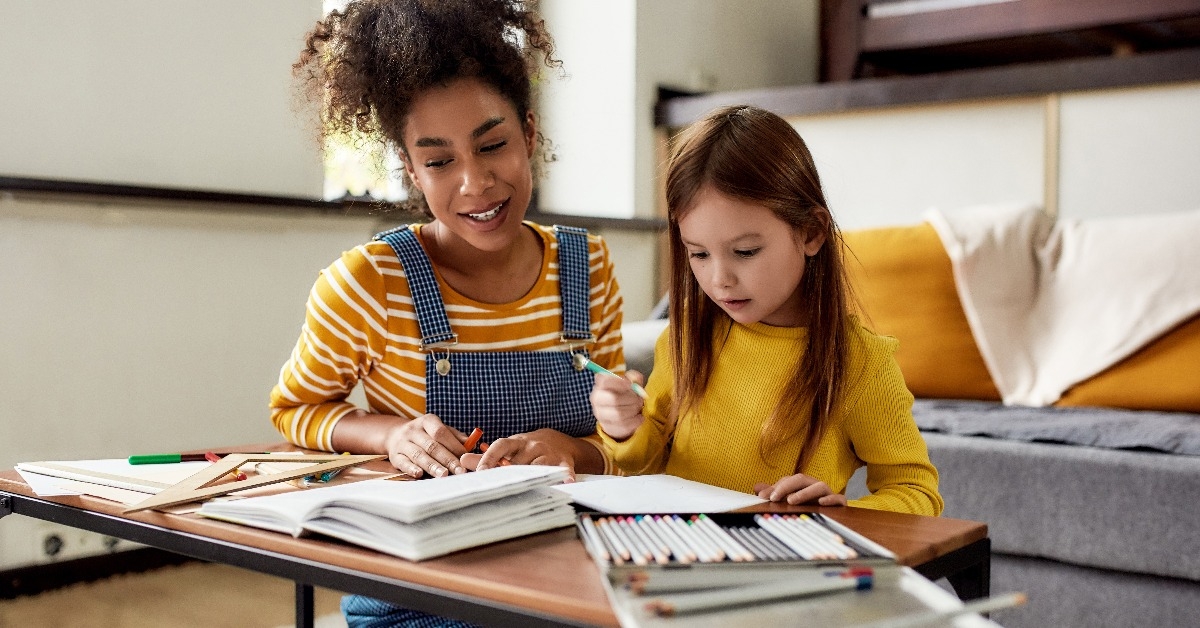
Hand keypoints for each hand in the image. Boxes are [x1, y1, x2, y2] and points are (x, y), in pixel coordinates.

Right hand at [381, 413, 469, 478]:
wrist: (395, 434)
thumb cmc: (425, 435)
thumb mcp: (439, 429)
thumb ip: (456, 437)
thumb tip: (473, 444)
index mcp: (427, 421)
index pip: (441, 432)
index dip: (454, 446)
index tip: (466, 458)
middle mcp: (413, 430)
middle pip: (432, 446)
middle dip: (447, 460)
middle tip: (460, 471)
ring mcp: (402, 443)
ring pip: (419, 455)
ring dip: (433, 466)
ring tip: (444, 475)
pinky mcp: (395, 455)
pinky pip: (403, 462)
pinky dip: (411, 469)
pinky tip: (419, 474)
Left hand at [460, 428, 578, 479]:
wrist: (557, 440)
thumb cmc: (526, 449)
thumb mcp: (508, 449)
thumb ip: (486, 456)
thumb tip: (461, 460)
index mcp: (516, 442)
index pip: (500, 446)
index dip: (489, 457)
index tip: (480, 471)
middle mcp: (532, 446)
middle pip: (518, 462)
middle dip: (507, 474)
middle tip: (495, 487)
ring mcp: (548, 454)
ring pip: (539, 467)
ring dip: (532, 477)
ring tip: (524, 487)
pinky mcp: (563, 462)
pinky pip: (564, 469)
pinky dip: (565, 475)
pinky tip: (566, 482)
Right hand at [589, 369, 645, 440]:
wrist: (621, 413)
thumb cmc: (625, 394)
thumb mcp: (630, 383)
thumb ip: (634, 377)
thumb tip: (635, 380)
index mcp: (600, 385)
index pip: (605, 381)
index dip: (620, 382)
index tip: (630, 385)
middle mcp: (596, 399)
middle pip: (614, 399)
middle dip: (631, 399)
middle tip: (638, 399)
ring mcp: (600, 414)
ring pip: (619, 414)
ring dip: (634, 410)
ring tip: (638, 408)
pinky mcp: (608, 427)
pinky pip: (624, 425)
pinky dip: (636, 421)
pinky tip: (639, 417)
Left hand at [754, 473, 847, 506]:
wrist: (836, 519)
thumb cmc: (810, 507)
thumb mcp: (790, 501)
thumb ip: (774, 494)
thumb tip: (756, 488)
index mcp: (803, 485)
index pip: (788, 480)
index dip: (775, 487)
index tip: (762, 497)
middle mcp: (815, 487)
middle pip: (801, 479)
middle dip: (786, 486)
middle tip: (773, 498)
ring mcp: (828, 494)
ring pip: (819, 486)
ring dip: (805, 492)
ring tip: (791, 500)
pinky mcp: (840, 504)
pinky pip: (838, 499)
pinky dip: (831, 499)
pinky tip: (821, 503)